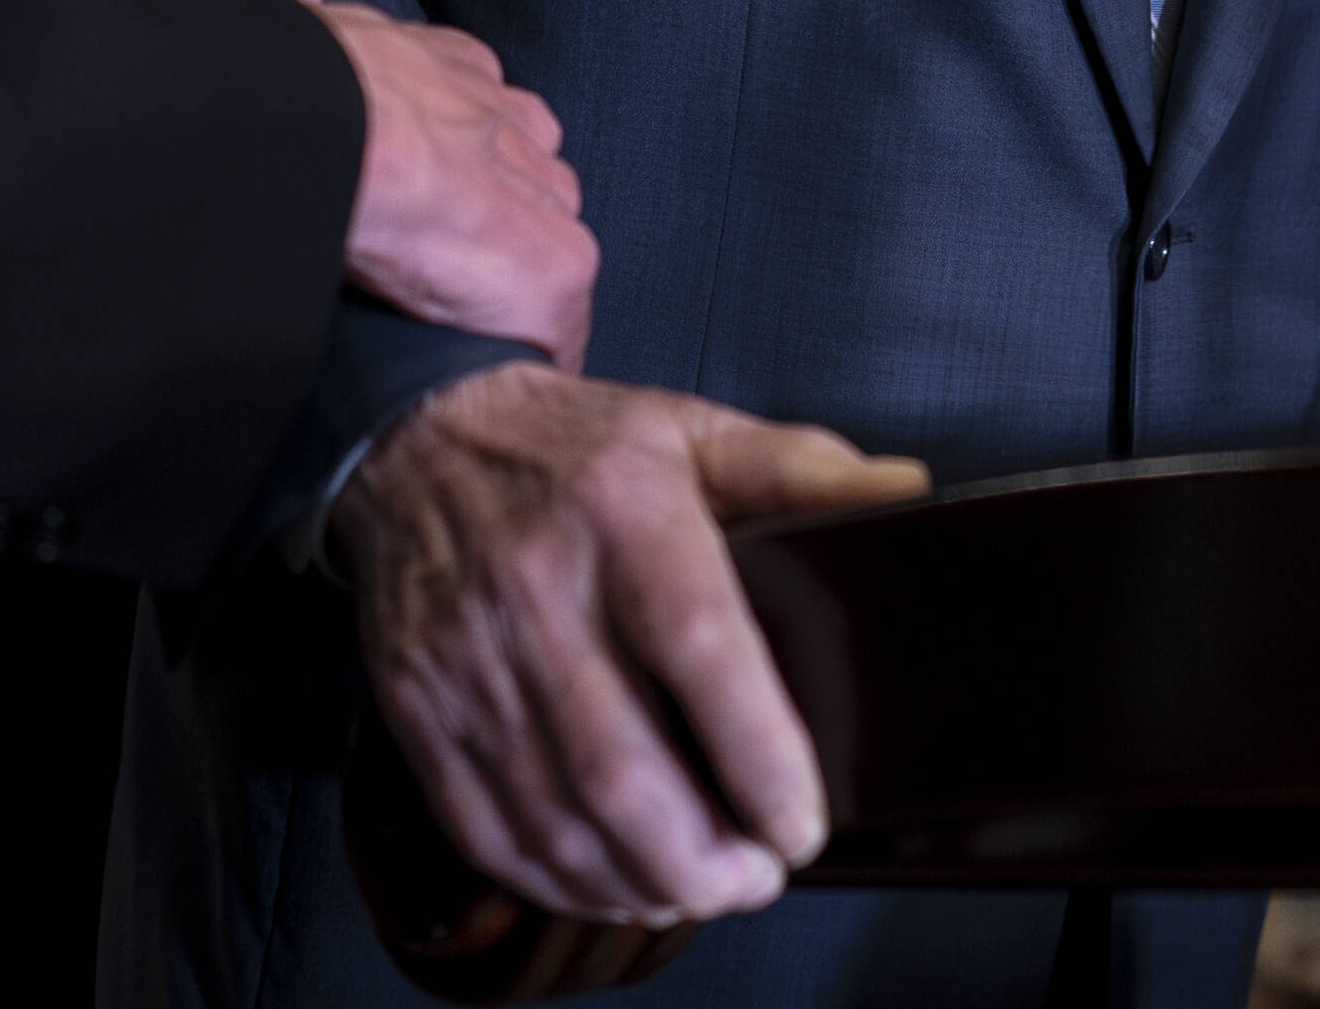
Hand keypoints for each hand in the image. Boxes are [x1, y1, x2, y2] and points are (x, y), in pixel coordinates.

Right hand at [224, 0, 596, 369]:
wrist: (336, 134)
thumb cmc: (308, 82)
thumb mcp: (297, 20)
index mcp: (463, 74)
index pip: (480, 123)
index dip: (453, 162)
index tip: (419, 194)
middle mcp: (521, 130)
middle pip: (524, 189)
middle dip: (488, 228)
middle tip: (427, 271)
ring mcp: (545, 200)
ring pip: (540, 256)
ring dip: (500, 291)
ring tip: (442, 330)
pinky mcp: (554, 268)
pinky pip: (549, 329)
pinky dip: (516, 354)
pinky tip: (469, 373)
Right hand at [338, 361, 927, 928]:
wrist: (414, 446)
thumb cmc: (570, 451)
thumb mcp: (691, 432)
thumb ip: (800, 468)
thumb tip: (906, 490)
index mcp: (623, 512)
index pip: (698, 647)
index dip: (758, 755)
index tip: (800, 823)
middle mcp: (536, 589)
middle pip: (620, 770)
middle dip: (702, 859)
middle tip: (756, 876)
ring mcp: (466, 658)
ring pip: (555, 818)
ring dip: (638, 884)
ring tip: (698, 887)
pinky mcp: (417, 709)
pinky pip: (488, 829)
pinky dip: (559, 881)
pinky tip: (613, 883)